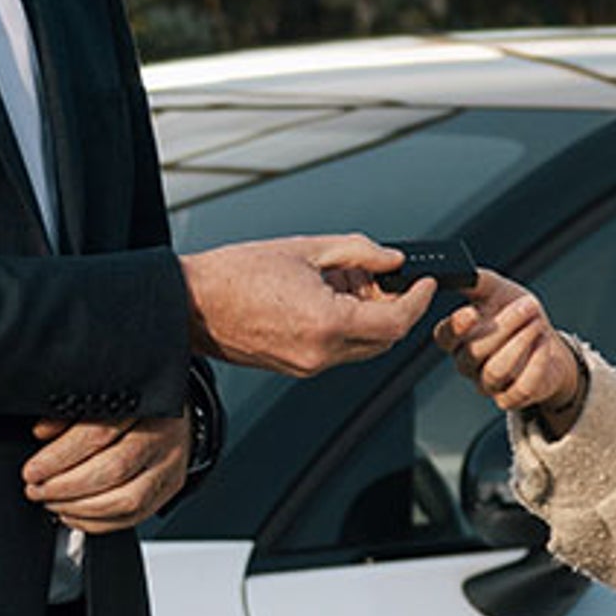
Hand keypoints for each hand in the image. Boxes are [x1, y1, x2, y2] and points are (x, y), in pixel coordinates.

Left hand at [25, 413, 188, 531]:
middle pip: (113, 470)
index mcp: (142, 406)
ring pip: (126, 500)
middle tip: (37, 490)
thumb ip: (70, 414)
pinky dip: (98, 522)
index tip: (33, 470)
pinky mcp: (169, 489)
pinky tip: (73, 514)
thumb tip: (42, 433)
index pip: (98, 434)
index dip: (60, 456)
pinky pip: (134, 517)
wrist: (172, 415)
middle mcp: (161, 437)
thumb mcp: (100, 399)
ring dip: (80, 508)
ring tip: (52, 503)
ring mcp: (169, 467)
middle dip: (65, 486)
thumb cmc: (133, 406)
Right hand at [183, 235, 436, 375]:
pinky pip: (336, 350)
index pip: (397, 322)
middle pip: (384, 340)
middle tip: (385, 276)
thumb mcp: (306, 248)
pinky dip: (344, 327)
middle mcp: (321, 354)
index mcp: (327, 324)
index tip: (424, 282)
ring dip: (367, 317)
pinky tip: (325, 298)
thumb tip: (391, 257)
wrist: (191, 304)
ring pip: (362, 347)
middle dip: (394, 307)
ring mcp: (307, 366)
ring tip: (344, 282)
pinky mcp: (295, 367)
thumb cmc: (234, 276)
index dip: (418, 300)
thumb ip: (358, 252)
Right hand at [433, 268, 583, 430]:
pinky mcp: (511, 398)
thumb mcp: (497, 290)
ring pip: (495, 371)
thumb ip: (476, 280)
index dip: (455, 327)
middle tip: (527, 306)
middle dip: (504, 326)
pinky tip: (543, 345)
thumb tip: (461, 269)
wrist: (546, 341)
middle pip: (473, 352)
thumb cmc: (517, 315)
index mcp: (458, 338)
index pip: (445, 337)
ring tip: (537, 323)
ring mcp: (488, 384)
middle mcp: (468, 364)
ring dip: (520, 344)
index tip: (472, 312)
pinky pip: (520, 389)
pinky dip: (534, 366)